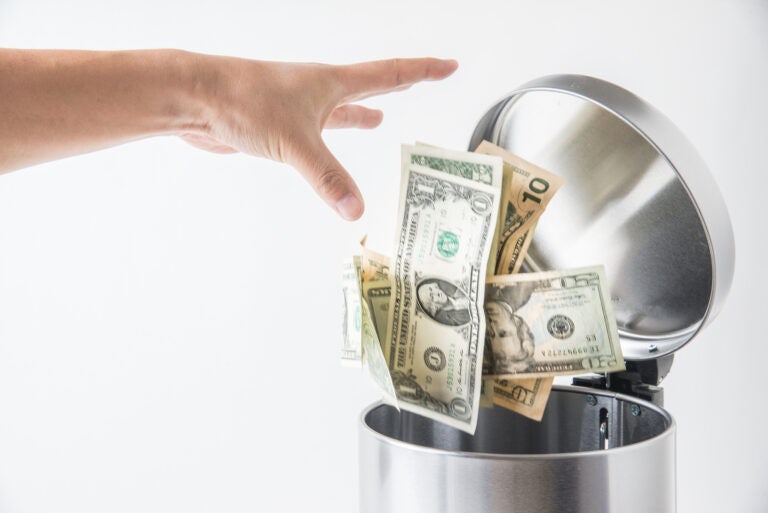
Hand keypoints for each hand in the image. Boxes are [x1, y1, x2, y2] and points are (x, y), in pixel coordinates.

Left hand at [179, 57, 457, 219]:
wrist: (194, 97)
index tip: (448, 65)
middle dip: (399, 86)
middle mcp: (316, 92)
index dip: (422, 71)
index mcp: (330, 84)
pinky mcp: (276, 126)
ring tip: (379, 119)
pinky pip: (313, 133)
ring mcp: (296, 107)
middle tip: (424, 78)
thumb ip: (327, 176)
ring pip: (338, 110)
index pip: (388, 75)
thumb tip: (355, 208)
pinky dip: (326, 139)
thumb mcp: (294, 141)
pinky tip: (324, 141)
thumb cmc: (242, 101)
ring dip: (360, 114)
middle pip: (368, 87)